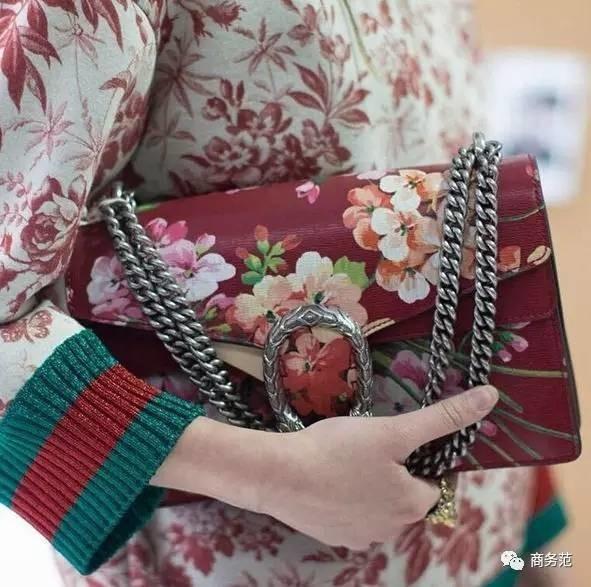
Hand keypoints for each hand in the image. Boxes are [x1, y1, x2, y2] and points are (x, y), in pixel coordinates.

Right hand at [257, 385, 497, 549]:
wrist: (279, 474)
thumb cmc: (338, 450)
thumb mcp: (393, 430)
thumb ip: (442, 417)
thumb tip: (490, 397)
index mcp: (411, 505)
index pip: (433, 482)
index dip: (418, 458)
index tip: (394, 442)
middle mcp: (391, 530)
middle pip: (405, 494)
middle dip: (393, 472)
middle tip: (366, 447)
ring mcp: (359, 537)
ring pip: (377, 505)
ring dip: (370, 486)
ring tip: (345, 460)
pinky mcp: (332, 537)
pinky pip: (351, 515)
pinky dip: (346, 498)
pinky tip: (329, 478)